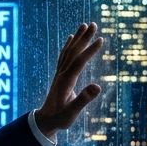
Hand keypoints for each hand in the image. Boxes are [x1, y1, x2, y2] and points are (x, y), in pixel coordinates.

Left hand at [33, 23, 102, 138]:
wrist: (45, 121)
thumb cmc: (60, 118)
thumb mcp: (72, 112)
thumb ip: (84, 100)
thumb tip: (98, 87)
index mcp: (65, 81)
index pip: (79, 62)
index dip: (90, 50)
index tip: (101, 39)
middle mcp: (62, 74)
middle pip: (73, 52)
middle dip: (84, 38)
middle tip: (94, 24)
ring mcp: (60, 74)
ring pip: (69, 51)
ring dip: (78, 38)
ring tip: (85, 25)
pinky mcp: (60, 76)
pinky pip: (64, 56)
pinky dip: (69, 45)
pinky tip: (71, 37)